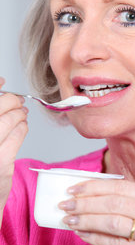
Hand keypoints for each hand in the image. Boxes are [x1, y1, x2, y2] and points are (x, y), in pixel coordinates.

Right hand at [0, 78, 27, 217]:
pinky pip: (17, 135)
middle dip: (10, 100)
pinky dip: (23, 126)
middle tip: (16, 100)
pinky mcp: (1, 163)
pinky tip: (22, 125)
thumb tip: (1, 85)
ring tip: (21, 112)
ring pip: (8, 120)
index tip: (2, 82)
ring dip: (19, 113)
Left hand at [59, 179, 134, 244]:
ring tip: (69, 219)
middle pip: (114, 202)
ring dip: (86, 219)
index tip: (75, 188)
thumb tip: (100, 196)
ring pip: (112, 221)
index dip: (95, 186)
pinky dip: (95, 238)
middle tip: (65, 204)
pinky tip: (83, 234)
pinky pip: (116, 243)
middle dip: (85, 202)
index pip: (121, 187)